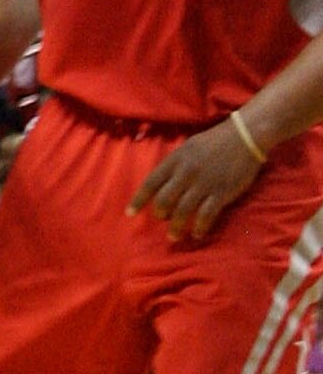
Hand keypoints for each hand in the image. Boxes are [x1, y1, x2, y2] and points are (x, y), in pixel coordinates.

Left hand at [127, 120, 266, 241]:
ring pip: (183, 211)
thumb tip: (163, 183)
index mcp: (175, 160)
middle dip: (160, 215)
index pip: (151, 183)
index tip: (130, 213)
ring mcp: (203, 184)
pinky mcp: (221, 193)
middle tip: (162, 221)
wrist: (243, 137)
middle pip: (164, 200)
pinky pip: (206, 215)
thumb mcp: (188, 147)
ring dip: (177, 227)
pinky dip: (200, 227)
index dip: (139, 200)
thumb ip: (175, 164)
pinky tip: (198, 234)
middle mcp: (185, 173)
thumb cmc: (214, 141)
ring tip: (175, 236)